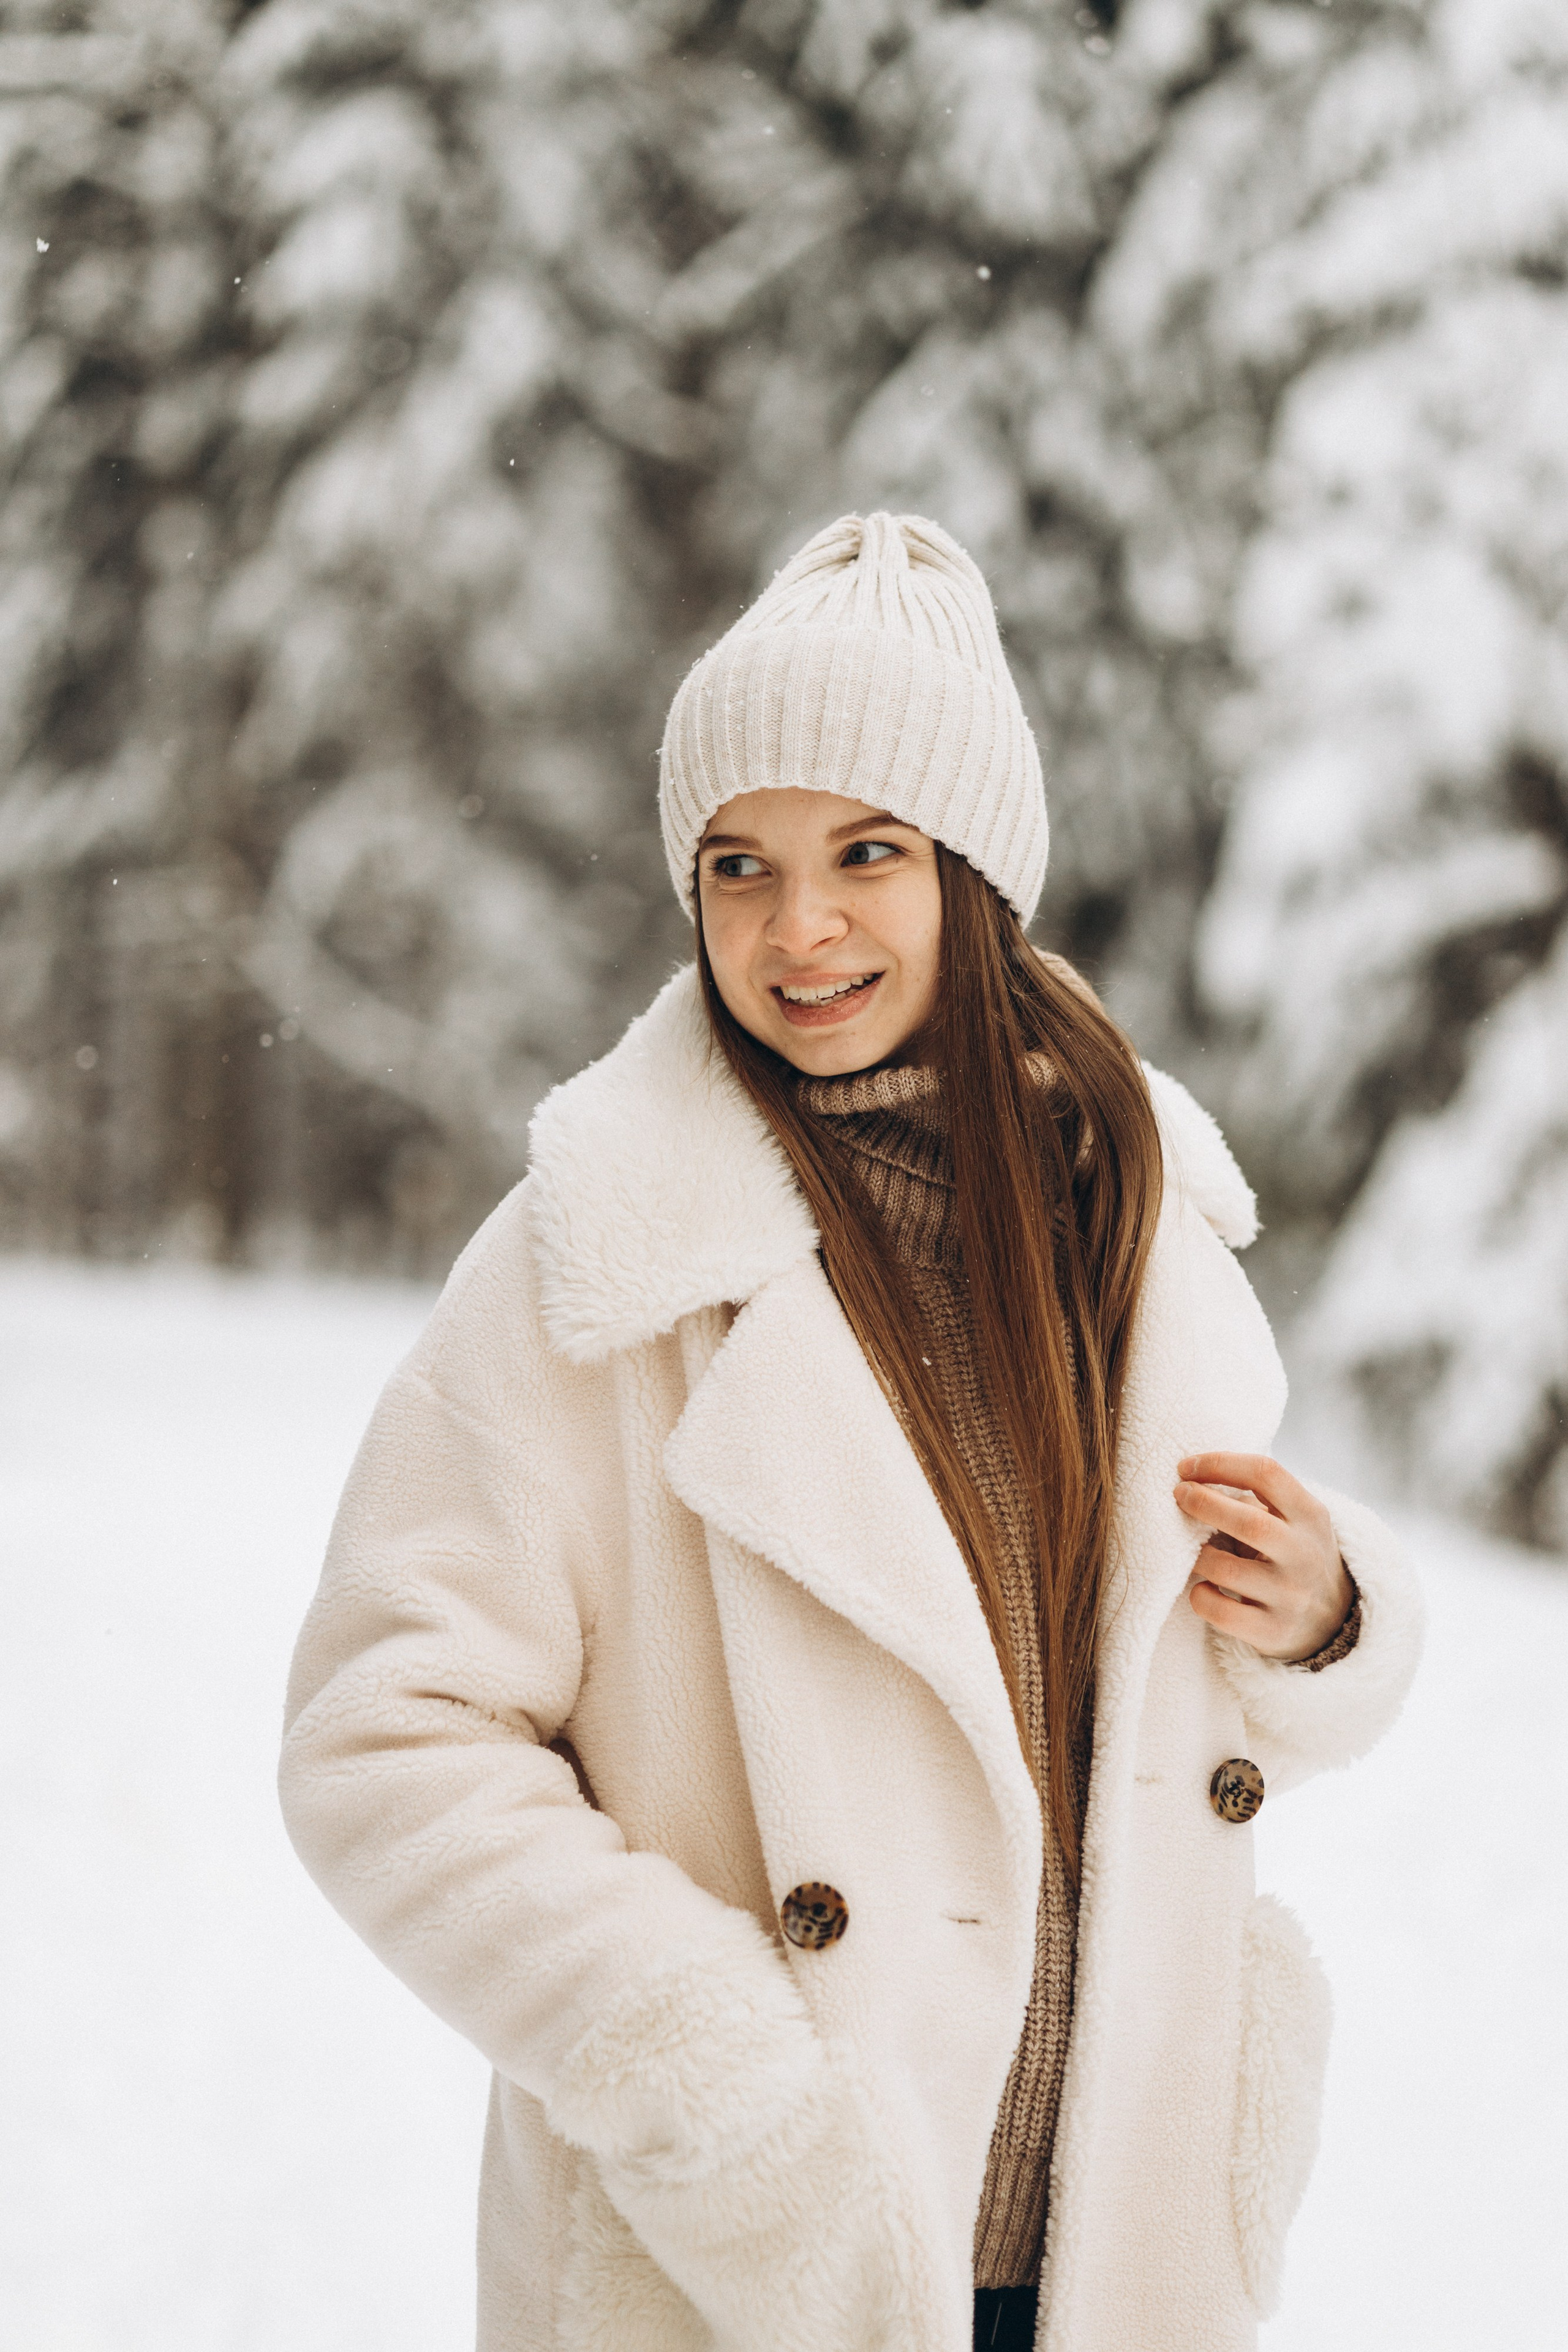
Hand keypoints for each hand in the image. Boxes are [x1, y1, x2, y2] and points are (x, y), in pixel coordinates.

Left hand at [1173, 1453, 1353, 1662]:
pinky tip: (1203, 1587)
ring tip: (1189, 1549)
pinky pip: (1220, 1611)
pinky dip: (1200, 1596)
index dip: (1220, 1463)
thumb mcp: (1297, 1519)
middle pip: (1249, 1522)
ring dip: (1196, 1555)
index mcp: (1310, 1515)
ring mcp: (1290, 1596)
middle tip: (1178, 1494)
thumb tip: (1194, 1475)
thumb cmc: (1297, 1554)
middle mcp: (1304, 1554)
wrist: (1335, 1620)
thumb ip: (1260, 1496)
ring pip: (1225, 1569)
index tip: (1186, 1466)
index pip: (1266, 1474)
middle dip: (1203, 1503)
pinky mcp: (1272, 1631)